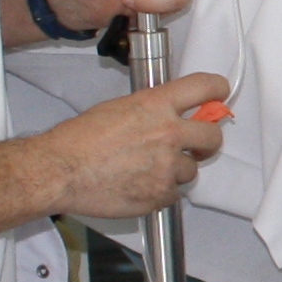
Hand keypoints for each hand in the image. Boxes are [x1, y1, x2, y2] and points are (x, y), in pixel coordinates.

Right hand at [40, 71, 232, 218]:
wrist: (61, 171)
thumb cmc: (80, 140)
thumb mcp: (119, 108)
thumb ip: (151, 109)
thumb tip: (169, 114)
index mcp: (157, 105)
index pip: (205, 87)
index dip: (217, 90)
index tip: (220, 95)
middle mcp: (169, 133)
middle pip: (213, 136)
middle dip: (208, 142)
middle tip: (198, 146)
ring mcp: (167, 166)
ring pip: (191, 170)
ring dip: (176, 171)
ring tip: (146, 170)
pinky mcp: (160, 194)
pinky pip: (173, 194)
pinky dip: (160, 192)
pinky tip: (138, 186)